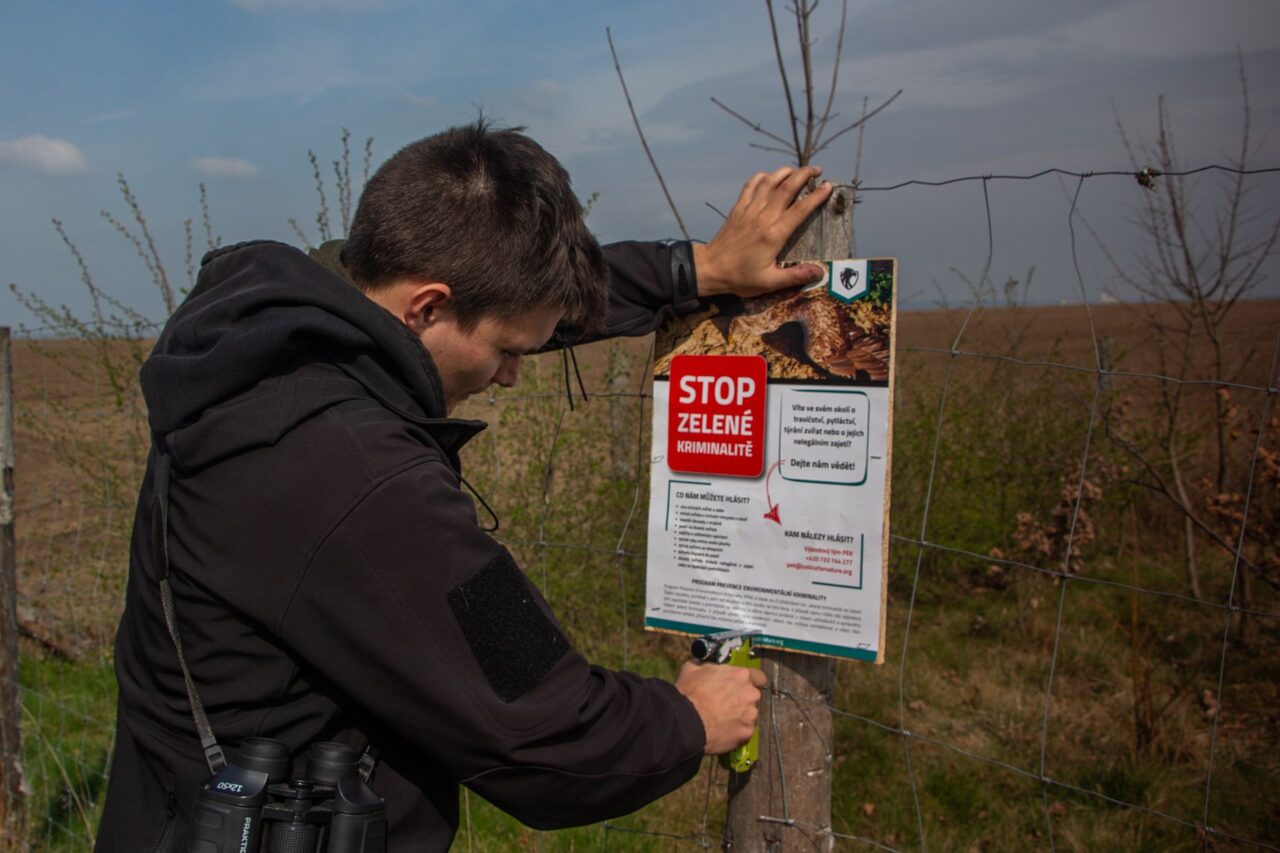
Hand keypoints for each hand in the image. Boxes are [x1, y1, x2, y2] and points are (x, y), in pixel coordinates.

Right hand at [675, 661, 767, 754]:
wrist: (687, 722)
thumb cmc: (690, 695)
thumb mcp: (693, 669)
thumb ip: (705, 666)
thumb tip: (702, 666)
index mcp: (741, 675)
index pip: (759, 676)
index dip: (751, 681)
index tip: (744, 686)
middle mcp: (750, 694)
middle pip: (753, 696)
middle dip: (742, 699)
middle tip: (726, 703)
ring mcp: (750, 715)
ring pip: (750, 715)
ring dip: (740, 716)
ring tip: (722, 718)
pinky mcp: (746, 733)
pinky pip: (744, 731)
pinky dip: (736, 731)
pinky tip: (723, 729)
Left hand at [692, 165, 832, 298]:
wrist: (710, 269)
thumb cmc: (740, 278)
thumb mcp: (769, 282)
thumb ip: (795, 276)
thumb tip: (820, 272)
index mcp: (773, 235)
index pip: (800, 209)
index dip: (816, 196)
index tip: (828, 187)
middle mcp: (762, 218)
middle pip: (786, 188)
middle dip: (804, 174)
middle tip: (818, 171)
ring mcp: (749, 211)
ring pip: (769, 182)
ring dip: (785, 171)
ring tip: (798, 170)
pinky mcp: (738, 209)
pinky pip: (750, 185)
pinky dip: (762, 177)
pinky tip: (770, 177)